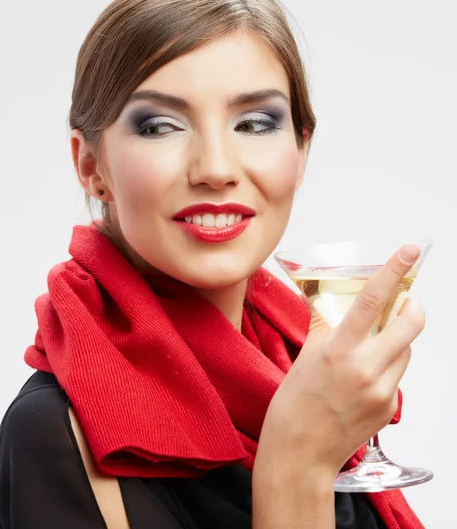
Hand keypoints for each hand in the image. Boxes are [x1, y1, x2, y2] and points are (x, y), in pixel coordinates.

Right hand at [261, 244, 425, 474]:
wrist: (300, 452)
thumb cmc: (293, 405)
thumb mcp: (305, 357)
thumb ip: (324, 324)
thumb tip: (328, 298)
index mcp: (338, 351)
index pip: (371, 301)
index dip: (393, 272)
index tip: (409, 252)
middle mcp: (366, 369)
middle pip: (410, 324)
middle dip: (412, 305)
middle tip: (404, 300)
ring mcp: (382, 391)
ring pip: (407, 350)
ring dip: (397, 339)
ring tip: (371, 347)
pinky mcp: (390, 408)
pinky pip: (399, 375)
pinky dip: (388, 365)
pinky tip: (364, 376)